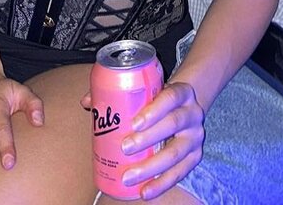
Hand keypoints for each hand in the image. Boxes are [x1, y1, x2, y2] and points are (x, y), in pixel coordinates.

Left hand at [117, 81, 204, 200]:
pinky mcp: (195, 157)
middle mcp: (192, 113)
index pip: (170, 97)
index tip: (133, 123)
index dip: (153, 110)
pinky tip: (145, 191)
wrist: (185, 108)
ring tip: (128, 176)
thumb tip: (87, 101)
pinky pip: (180, 173)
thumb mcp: (147, 91)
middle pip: (173, 124)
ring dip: (151, 167)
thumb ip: (119, 93)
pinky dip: (162, 184)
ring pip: (176, 153)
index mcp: (181, 92)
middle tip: (124, 148)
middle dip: (148, 139)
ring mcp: (195, 136)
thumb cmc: (158, 100)